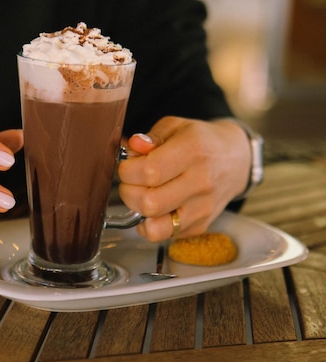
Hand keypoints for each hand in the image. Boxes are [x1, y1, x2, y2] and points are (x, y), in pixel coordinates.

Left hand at [118, 116, 250, 241]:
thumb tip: (132, 146)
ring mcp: (203, 207)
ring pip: (156, 226)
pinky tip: (155, 207)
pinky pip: (165, 235)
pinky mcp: (201, 224)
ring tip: (141, 195)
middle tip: (131, 181)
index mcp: (193, 150)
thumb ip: (151, 137)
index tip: (127, 165)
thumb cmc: (201, 141)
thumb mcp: (176, 126)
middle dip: (128, 191)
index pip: (149, 171)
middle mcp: (201, 181)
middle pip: (149, 202)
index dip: (127, 171)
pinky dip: (151, 224)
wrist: (235, 160)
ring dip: (138, 212)